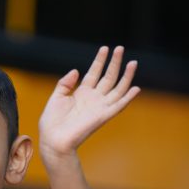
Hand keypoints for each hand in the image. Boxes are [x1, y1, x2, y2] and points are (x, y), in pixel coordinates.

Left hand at [38, 46, 138, 160]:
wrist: (53, 140)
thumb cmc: (52, 122)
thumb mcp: (57, 97)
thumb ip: (65, 83)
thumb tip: (76, 70)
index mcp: (81, 93)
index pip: (94, 73)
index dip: (99, 60)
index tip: (105, 48)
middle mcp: (93, 98)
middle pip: (108, 77)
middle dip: (114, 63)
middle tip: (120, 48)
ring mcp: (99, 107)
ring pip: (117, 89)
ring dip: (126, 76)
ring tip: (133, 63)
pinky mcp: (102, 117)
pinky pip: (118, 106)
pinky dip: (127, 98)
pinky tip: (136, 88)